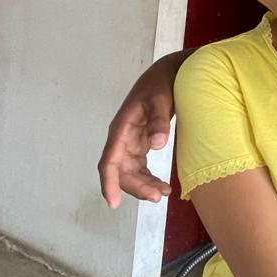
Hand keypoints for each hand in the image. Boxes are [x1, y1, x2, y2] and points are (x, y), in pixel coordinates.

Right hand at [97, 53, 183, 207]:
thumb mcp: (162, 99)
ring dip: (143, 186)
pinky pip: (140, 168)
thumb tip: (158, 146)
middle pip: (121, 171)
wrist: (167, 74)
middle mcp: (122, 138)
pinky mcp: (139, 144)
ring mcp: (130, 142)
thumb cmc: (162, 84)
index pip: (109, 161)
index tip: (113, 202)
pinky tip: (163, 186)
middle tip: (158, 197)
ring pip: (130, 172)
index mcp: (121, 128)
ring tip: (164, 193)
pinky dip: (149, 179)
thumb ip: (159, 121)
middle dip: (136, 187)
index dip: (109, 182)